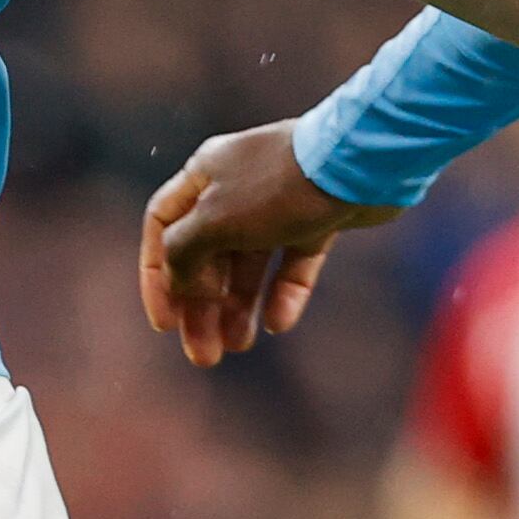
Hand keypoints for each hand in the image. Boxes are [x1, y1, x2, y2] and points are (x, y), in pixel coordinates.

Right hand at [138, 125, 396, 369]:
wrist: (361, 162)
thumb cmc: (279, 185)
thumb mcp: (214, 220)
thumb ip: (183, 253)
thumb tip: (177, 282)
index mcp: (204, 174)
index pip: (164, 228)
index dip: (158, 277)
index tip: (165, 324)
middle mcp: (238, 186)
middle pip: (208, 253)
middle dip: (202, 306)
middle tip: (204, 356)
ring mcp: (280, 202)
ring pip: (250, 263)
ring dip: (240, 306)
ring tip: (239, 346)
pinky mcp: (319, 217)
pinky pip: (294, 262)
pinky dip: (284, 292)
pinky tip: (279, 323)